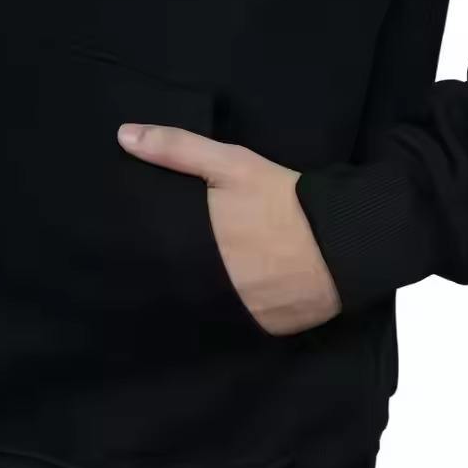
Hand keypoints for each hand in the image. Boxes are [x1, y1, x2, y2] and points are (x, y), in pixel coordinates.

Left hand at [117, 123, 341, 335]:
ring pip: (216, 312)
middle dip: (186, 282)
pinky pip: (248, 325)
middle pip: (186, 293)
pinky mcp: (271, 330)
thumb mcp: (232, 165)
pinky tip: (255, 296)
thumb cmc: (282, 200)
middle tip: (194, 266)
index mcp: (199, 254)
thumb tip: (123, 136)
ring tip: (223, 282)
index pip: (160, 270)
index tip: (150, 258)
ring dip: (214, 301)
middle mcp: (215, 293)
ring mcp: (243, 317)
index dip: (154, 264)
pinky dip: (248, 312)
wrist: (343, 237)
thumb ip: (178, 149)